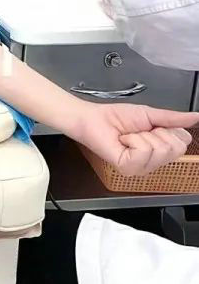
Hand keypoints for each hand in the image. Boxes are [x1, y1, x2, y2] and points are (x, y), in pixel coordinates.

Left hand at [72, 104, 198, 175]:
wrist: (93, 117)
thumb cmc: (117, 117)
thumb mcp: (150, 115)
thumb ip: (174, 118)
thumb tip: (197, 117)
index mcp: (161, 150)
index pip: (184, 142)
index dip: (169, 129)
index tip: (152, 126)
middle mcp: (153, 162)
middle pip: (176, 148)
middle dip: (157, 132)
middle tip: (139, 131)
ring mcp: (141, 167)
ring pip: (160, 149)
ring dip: (142, 136)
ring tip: (129, 136)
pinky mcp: (128, 168)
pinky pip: (144, 151)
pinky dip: (133, 140)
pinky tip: (123, 141)